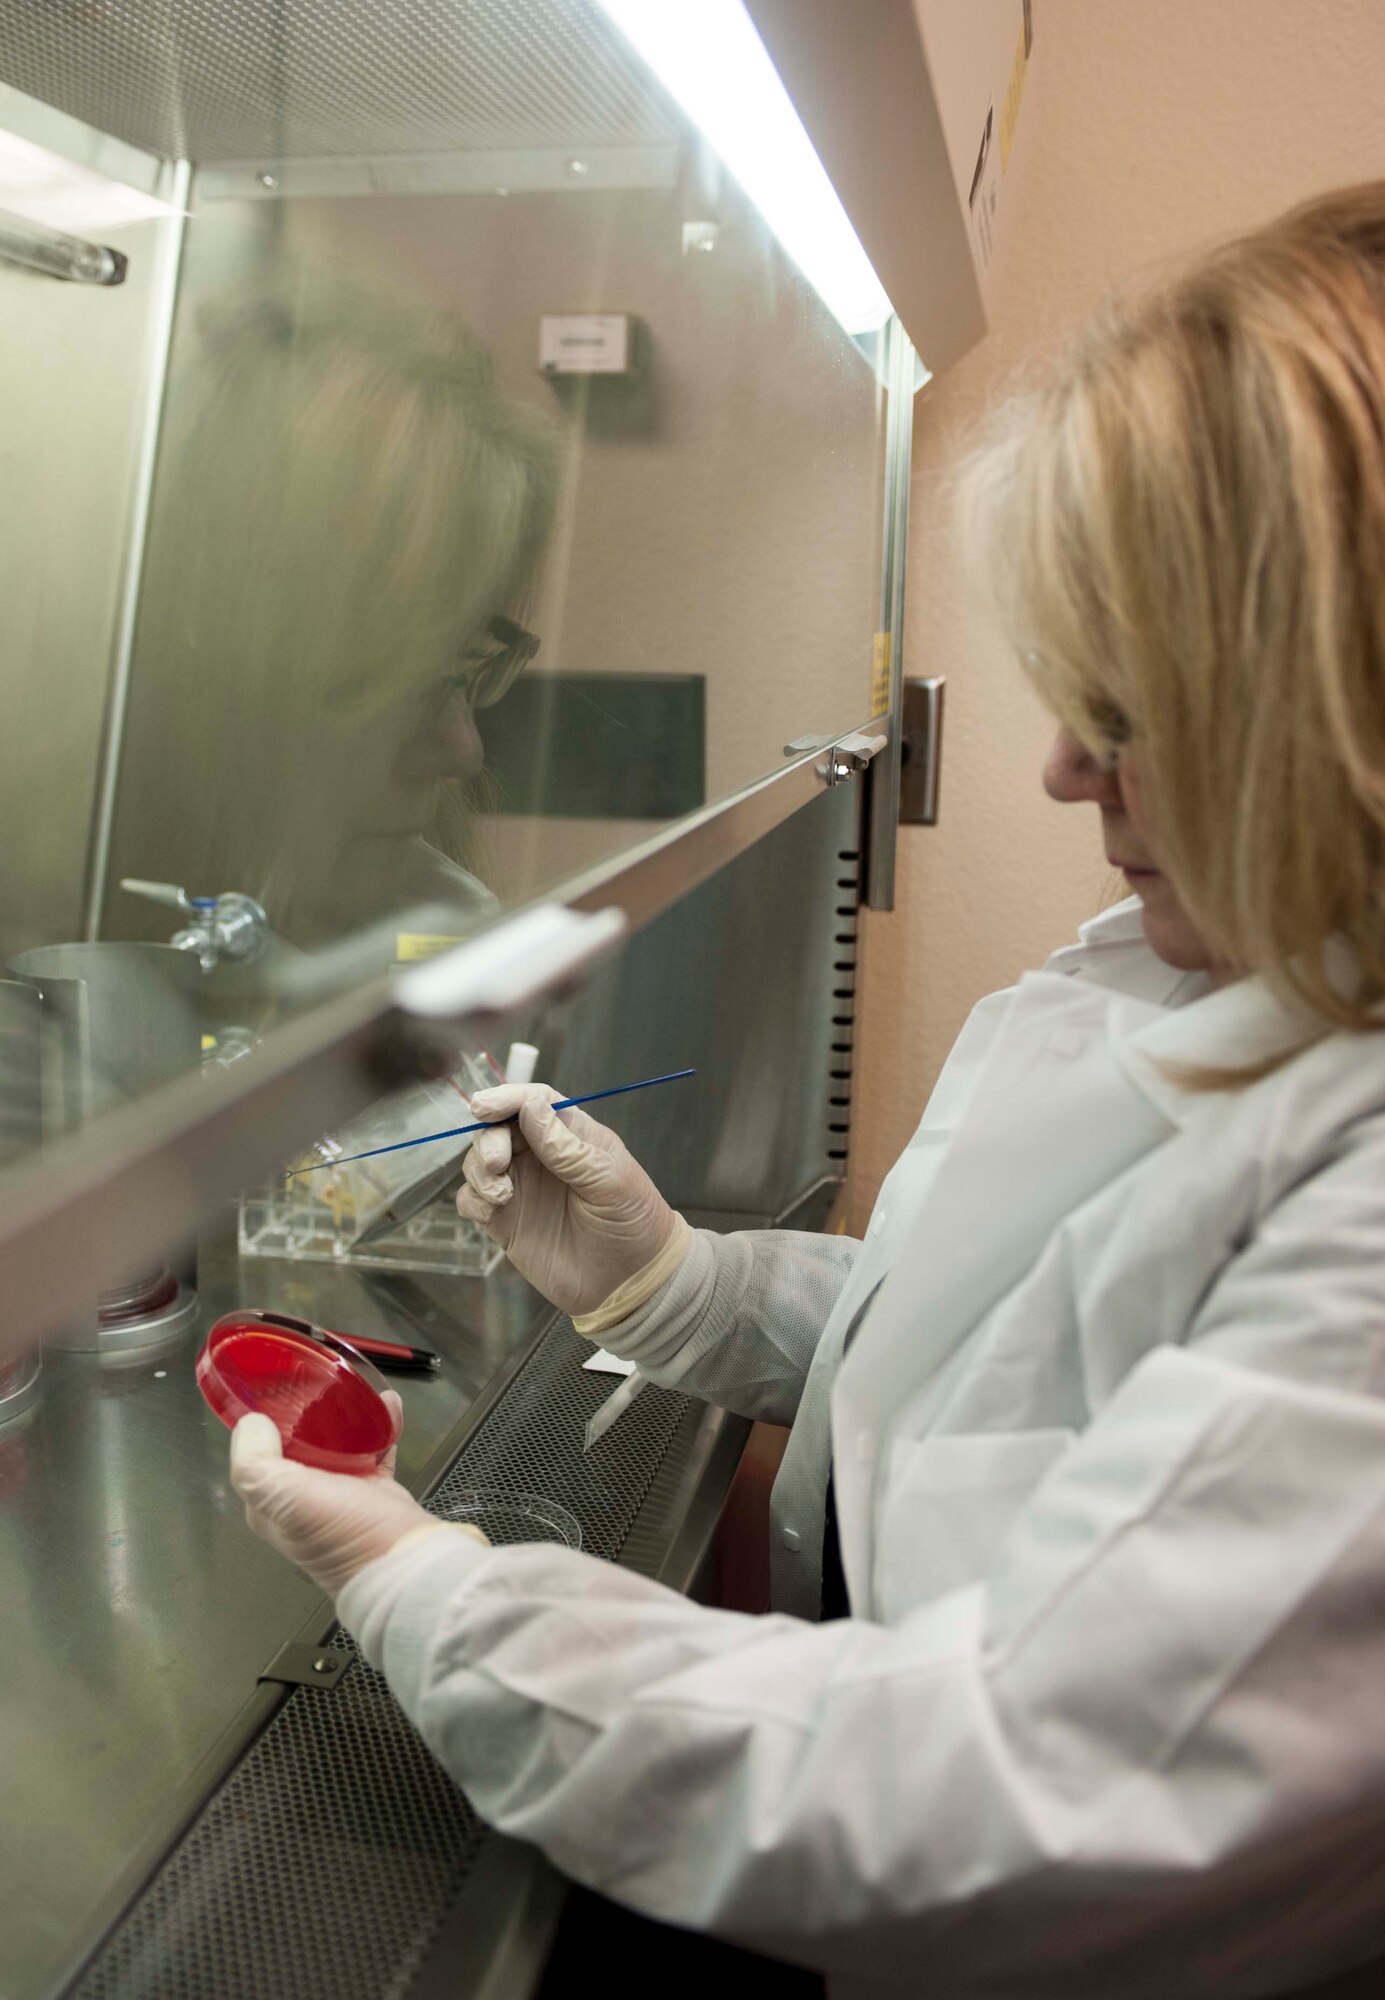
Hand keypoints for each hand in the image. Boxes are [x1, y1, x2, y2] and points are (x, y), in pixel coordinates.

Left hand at [230, 1401, 486, 1594]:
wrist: (406, 1564)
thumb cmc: (340, 1531)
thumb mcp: (283, 1498)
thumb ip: (254, 1461)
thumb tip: (251, 1422)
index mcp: (272, 1502)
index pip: (258, 1452)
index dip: (263, 1419)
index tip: (275, 1383)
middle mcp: (303, 1498)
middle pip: (299, 1443)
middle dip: (307, 1411)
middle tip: (319, 1376)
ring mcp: (343, 1494)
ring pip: (339, 1442)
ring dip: (347, 1414)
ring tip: (356, 1385)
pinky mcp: (378, 1490)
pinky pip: (376, 1448)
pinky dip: (382, 1425)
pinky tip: (389, 1404)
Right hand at [456, 1083, 685, 1319]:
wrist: (629, 1284)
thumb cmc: (632, 1224)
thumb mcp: (608, 1181)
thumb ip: (567, 1148)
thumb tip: (530, 1106)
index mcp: (573, 1136)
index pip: (533, 1102)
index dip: (507, 1098)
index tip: (484, 1107)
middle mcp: (542, 1157)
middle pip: (498, 1129)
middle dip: (488, 1139)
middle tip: (497, 1163)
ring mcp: (522, 1188)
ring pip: (480, 1161)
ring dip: (478, 1171)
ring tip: (501, 1197)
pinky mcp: (506, 1221)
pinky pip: (472, 1199)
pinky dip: (471, 1200)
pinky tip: (490, 1212)